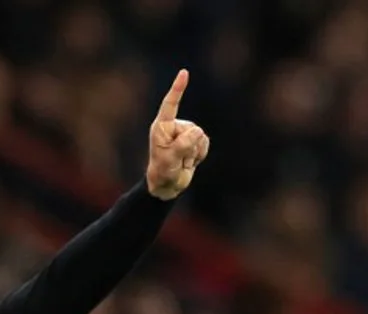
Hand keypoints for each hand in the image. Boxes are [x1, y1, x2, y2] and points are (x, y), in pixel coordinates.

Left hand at [146, 69, 209, 200]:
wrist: (167, 185)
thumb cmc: (163, 172)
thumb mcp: (170, 160)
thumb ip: (183, 145)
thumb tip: (198, 131)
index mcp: (162, 127)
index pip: (170, 104)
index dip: (178, 89)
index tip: (184, 73)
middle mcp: (174, 127)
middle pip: (192, 129)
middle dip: (189, 146)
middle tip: (177, 160)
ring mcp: (185, 133)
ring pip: (200, 136)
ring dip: (194, 152)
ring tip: (182, 161)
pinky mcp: (194, 141)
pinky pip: (205, 143)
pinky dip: (200, 154)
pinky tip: (190, 161)